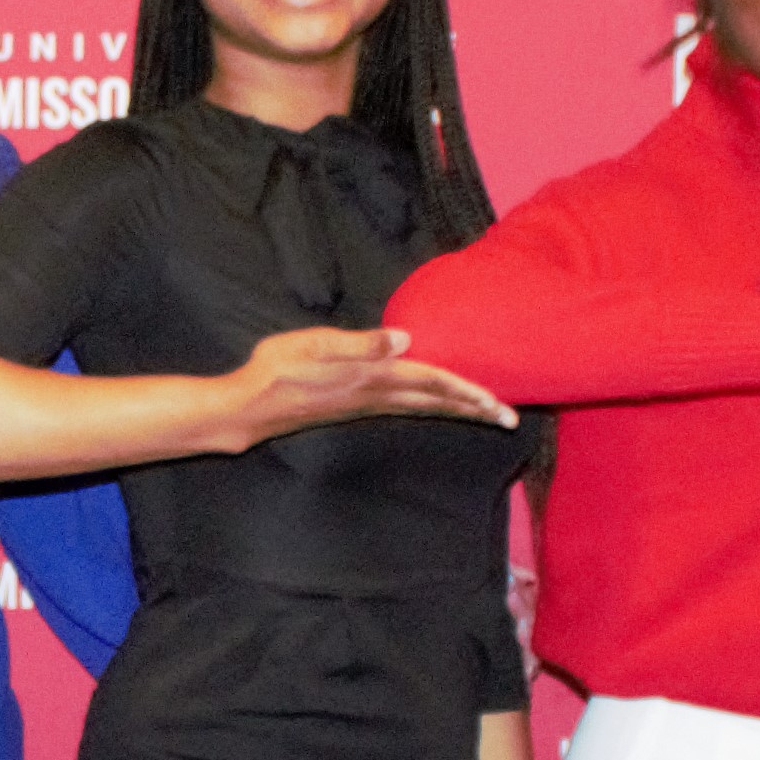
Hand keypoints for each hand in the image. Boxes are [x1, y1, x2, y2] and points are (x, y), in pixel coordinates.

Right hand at [216, 326, 517, 452]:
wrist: (249, 408)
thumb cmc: (277, 369)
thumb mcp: (315, 346)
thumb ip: (360, 343)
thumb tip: (404, 339)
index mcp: (372, 378)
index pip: (432, 383)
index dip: (467, 391)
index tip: (498, 403)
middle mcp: (376, 396)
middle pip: (436, 402)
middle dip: (474, 409)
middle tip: (510, 420)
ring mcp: (367, 405)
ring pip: (425, 407)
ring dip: (457, 411)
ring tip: (486, 414)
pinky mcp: (357, 406)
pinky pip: (408, 407)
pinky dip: (432, 406)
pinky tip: (436, 404)